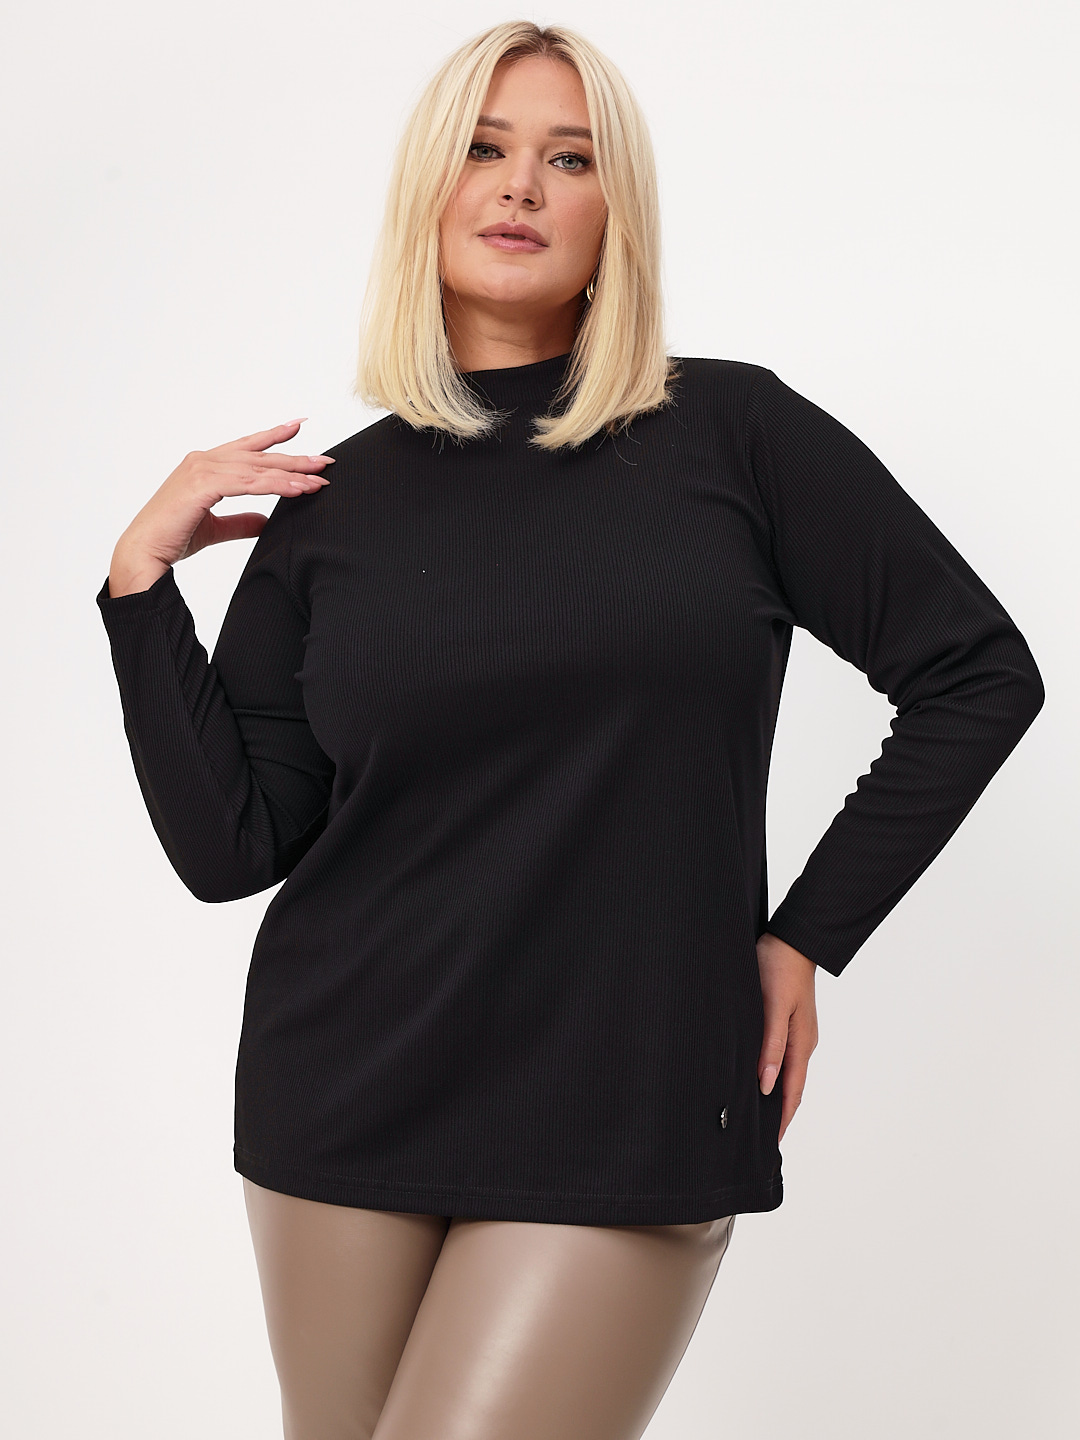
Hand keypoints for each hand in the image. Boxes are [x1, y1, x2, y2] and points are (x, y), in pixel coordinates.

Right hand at [108, 420, 333, 595]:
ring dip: (291, 475)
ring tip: (319, 480)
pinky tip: (298, 490)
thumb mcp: (216, 527)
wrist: (145, 552)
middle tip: (325, 461)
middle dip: (295, 458)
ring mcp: (201, 470)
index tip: (299, 426)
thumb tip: (267, 520)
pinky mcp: (202, 485)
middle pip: (259, 456)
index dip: (274, 436)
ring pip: (257, 469)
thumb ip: (242, 521)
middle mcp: (203, 460)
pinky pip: (248, 483)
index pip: (247, 446)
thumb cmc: (174, 538)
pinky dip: (275, 486)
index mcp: (204, 465)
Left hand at [756, 931, 818, 1141]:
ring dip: (777, 1095)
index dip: (782, 1118)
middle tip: (761, 1137)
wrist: (792, 939)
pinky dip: (774, 1073)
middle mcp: (803, 1043)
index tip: (771, 1143)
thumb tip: (767, 1083)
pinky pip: (783, 1056)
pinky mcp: (791, 1022)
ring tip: (759, 1115)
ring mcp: (799, 1033)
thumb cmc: (779, 968)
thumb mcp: (772, 1007)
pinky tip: (761, 1076)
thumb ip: (771, 1044)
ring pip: (787, 1072)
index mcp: (801, 1044)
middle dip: (780, 1113)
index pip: (792, 1092)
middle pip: (792, 1087)